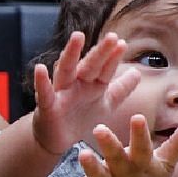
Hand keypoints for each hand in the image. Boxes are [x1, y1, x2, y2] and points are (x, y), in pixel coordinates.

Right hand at [29, 32, 138, 156]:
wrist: (56, 138)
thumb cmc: (80, 117)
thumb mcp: (105, 103)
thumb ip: (121, 88)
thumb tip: (137, 72)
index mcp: (91, 82)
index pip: (104, 68)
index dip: (113, 57)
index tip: (122, 44)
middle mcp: (76, 82)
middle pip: (89, 65)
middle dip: (100, 52)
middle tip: (112, 37)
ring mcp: (61, 92)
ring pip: (66, 70)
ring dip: (71, 54)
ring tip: (77, 37)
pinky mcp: (47, 106)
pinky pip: (44, 93)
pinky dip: (41, 81)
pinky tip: (40, 68)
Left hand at [36, 116, 177, 176]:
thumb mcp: (164, 165)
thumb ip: (175, 146)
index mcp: (139, 164)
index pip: (141, 147)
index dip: (139, 135)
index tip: (136, 117)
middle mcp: (121, 174)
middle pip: (115, 159)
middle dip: (109, 145)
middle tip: (99, 128)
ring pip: (95, 176)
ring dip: (89, 167)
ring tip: (81, 153)